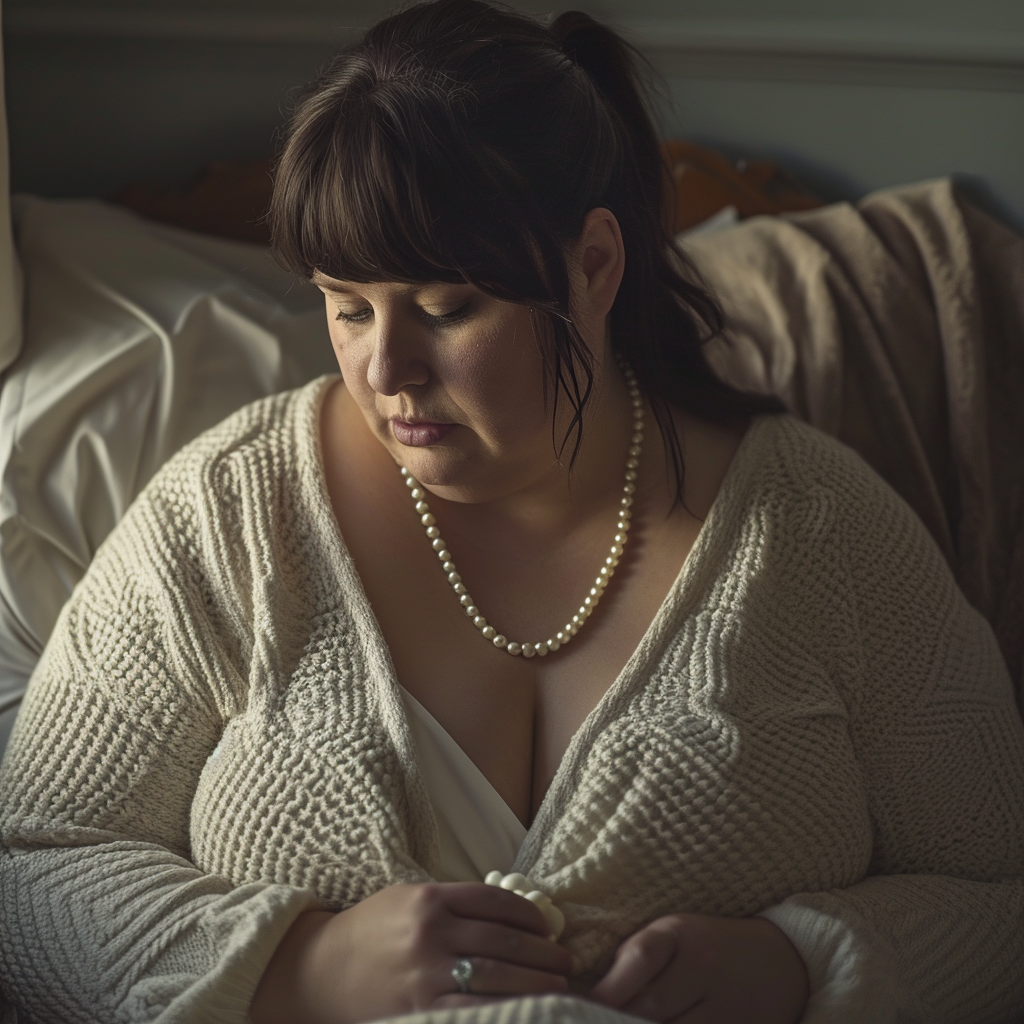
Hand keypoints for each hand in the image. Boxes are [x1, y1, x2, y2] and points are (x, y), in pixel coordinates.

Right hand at [251, 882, 572, 1023]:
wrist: (320, 971)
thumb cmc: (372, 931)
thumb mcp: (409, 898)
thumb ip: (455, 903)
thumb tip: (515, 913)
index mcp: (430, 899)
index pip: (497, 902)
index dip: (531, 915)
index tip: (547, 926)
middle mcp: (431, 934)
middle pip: (506, 941)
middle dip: (545, 953)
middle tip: (566, 961)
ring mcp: (426, 975)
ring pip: (499, 978)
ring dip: (538, 983)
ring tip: (558, 985)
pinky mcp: (421, 1009)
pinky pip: (476, 1010)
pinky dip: (507, 1010)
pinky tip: (526, 1010)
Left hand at [590, 913, 807, 1023]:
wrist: (781, 961)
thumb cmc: (708, 945)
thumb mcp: (672, 933)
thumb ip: (635, 958)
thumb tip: (590, 995)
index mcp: (680, 934)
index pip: (640, 958)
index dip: (608, 990)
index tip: (578, 1007)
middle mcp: (704, 967)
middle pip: (651, 1009)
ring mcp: (725, 1006)